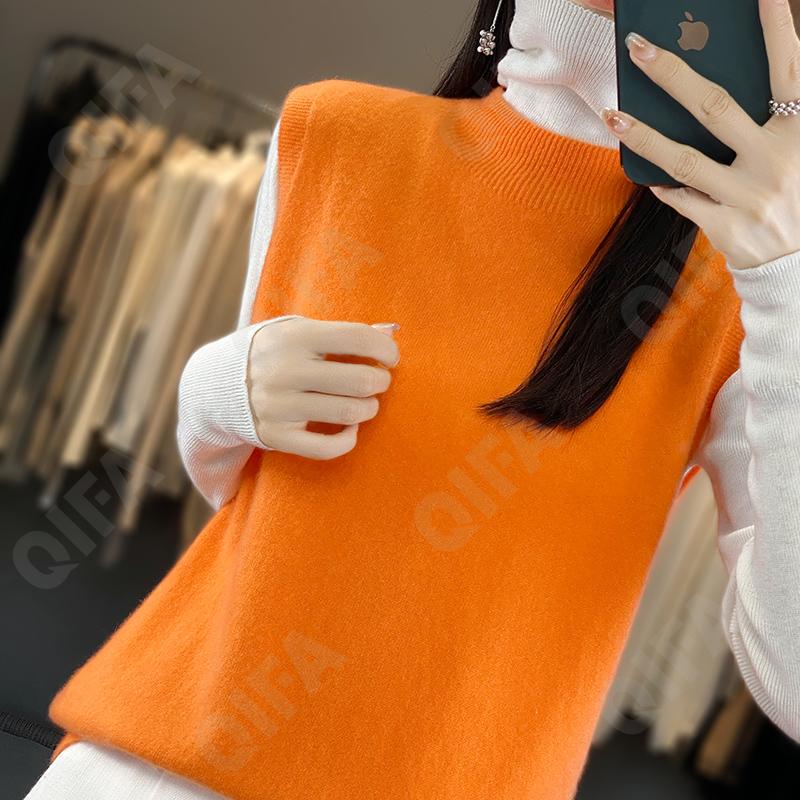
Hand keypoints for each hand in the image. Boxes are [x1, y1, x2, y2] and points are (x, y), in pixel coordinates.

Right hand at [247, 317, 399, 458]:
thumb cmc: (274, 353)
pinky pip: (327, 448)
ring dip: (369, 409)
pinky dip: (348, 439)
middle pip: (360, 380)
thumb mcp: (297, 330)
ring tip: (365, 403)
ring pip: (349, 413)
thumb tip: (389, 334)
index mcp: (295, 337)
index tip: (390, 358)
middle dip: (380, 381)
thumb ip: (341, 332)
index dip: (386, 349)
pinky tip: (349, 428)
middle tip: (378, 381)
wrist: (219, 386)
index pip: (358, 338)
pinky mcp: (277, 436)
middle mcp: (286, 371)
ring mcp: (280, 406)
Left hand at [602, 0, 799, 268]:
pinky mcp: (726, 228)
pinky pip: (682, 199)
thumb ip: (776, 121)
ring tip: (612, 115)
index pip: (790, 69)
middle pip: (715, 106)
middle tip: (638, 47)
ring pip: (684, 159)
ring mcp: (748, 196)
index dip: (777, 29)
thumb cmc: (797, 198)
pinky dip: (662, 185)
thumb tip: (725, 93)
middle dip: (672, 73)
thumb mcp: (799, 152)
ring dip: (643, 135)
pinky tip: (642, 173)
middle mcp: (776, 160)